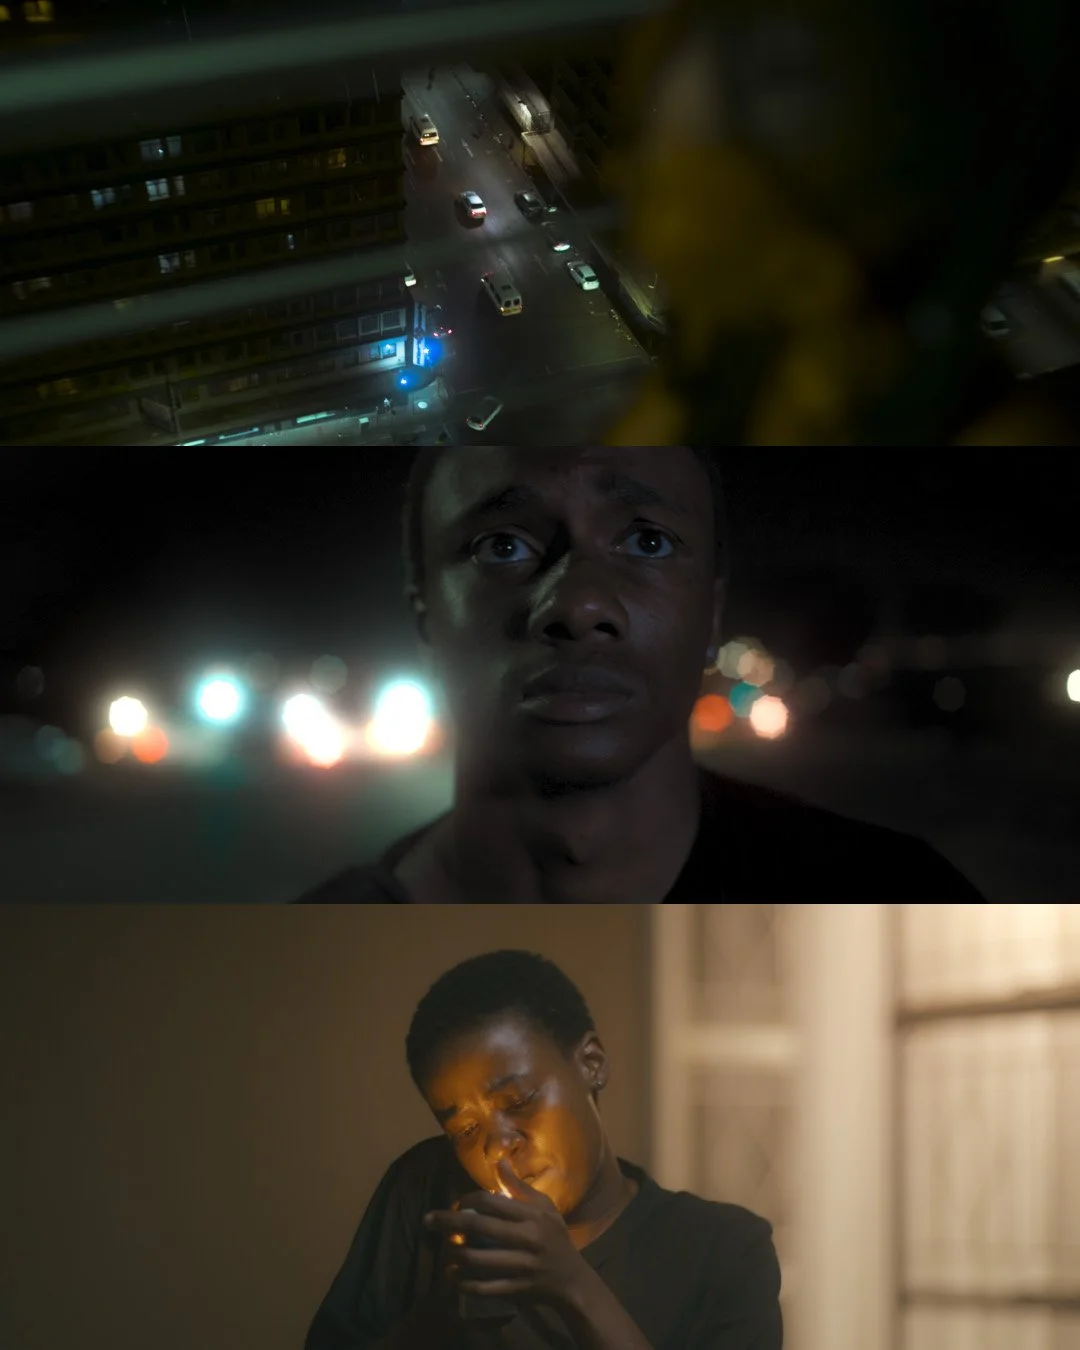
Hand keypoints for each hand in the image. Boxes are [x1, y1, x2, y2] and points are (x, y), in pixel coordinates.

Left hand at [423, 1157, 591, 1314]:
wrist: (571, 1279)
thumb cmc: (555, 1237)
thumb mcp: (545, 1207)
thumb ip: (520, 1187)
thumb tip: (499, 1162)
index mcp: (532, 1216)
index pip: (491, 1202)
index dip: (467, 1200)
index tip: (456, 1203)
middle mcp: (526, 1239)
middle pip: (479, 1227)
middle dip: (448, 1222)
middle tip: (428, 1220)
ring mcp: (520, 1266)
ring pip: (478, 1260)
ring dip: (453, 1255)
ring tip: (441, 1251)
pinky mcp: (516, 1289)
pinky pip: (484, 1287)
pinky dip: (464, 1283)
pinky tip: (453, 1277)